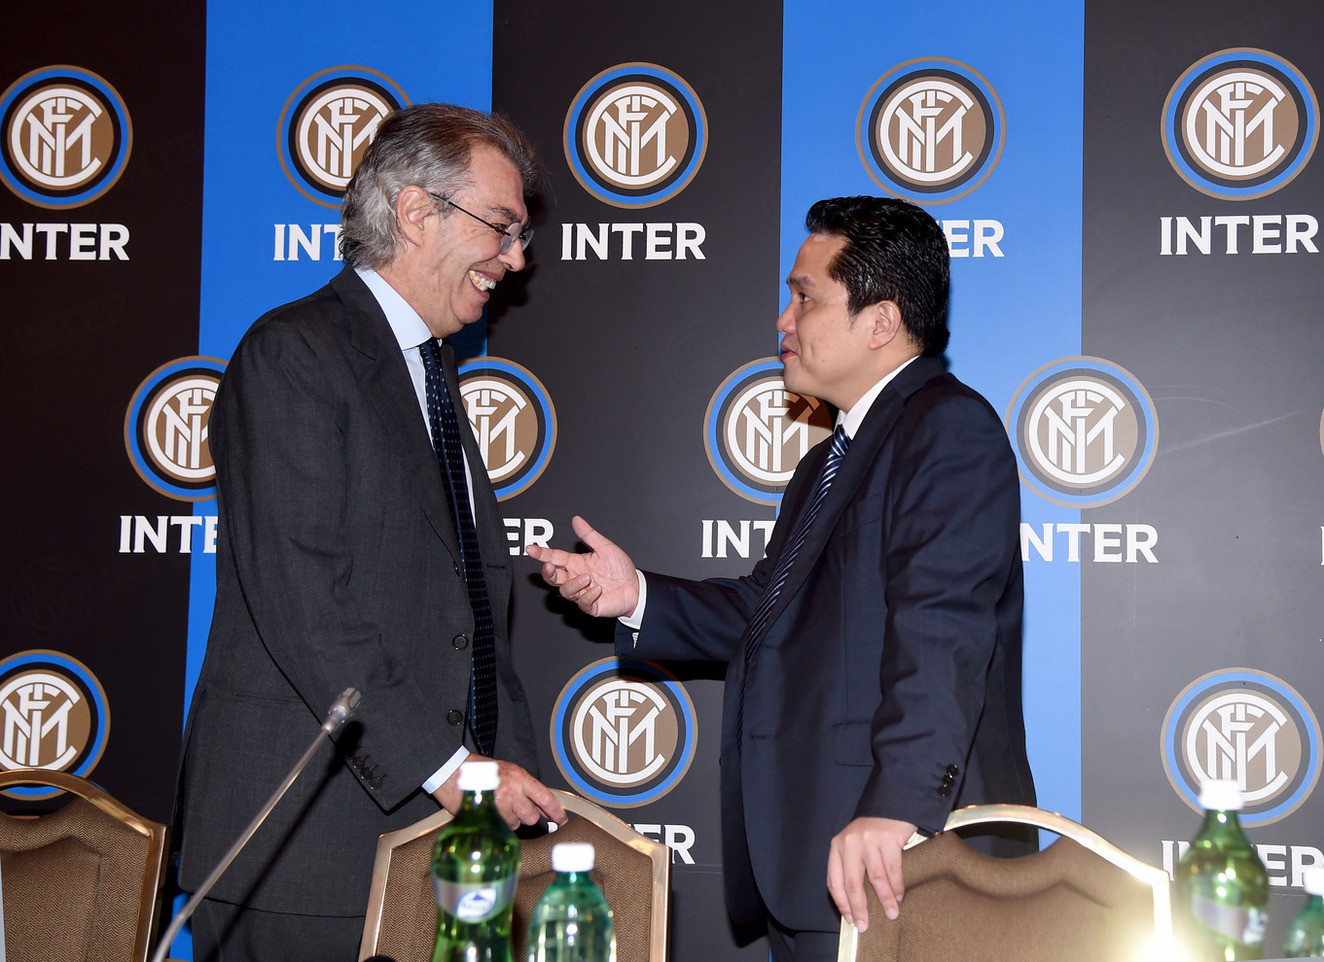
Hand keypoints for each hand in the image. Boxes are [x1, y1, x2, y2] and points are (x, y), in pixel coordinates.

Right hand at [432, 758, 566, 828]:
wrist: (452, 772)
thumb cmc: (477, 770)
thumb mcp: (505, 770)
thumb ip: (522, 785)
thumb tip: (535, 801)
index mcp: (519, 777)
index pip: (546, 797)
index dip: (556, 811)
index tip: (561, 819)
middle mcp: (513, 791)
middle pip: (532, 816)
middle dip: (526, 816)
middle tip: (515, 808)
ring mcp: (501, 806)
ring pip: (517, 824)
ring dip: (511, 820)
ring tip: (498, 807)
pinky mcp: (489, 817)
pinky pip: (502, 827)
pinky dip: (499, 824)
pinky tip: (491, 814)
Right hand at [526, 515, 639, 618]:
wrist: (636, 587)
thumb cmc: (620, 568)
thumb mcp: (606, 547)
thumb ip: (589, 535)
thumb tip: (576, 520)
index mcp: (576, 563)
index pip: (555, 557)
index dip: (542, 553)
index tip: (531, 548)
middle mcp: (576, 578)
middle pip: (553, 577)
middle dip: (547, 572)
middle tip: (549, 566)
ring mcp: (582, 592)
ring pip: (566, 591)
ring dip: (574, 584)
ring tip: (588, 577)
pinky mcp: (590, 605)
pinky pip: (582, 602)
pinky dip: (588, 595)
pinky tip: (597, 589)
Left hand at [827, 817, 918, 931]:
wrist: (891, 804)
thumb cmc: (872, 831)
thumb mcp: (854, 845)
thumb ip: (852, 867)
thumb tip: (856, 904)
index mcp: (837, 847)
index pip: (834, 881)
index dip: (841, 903)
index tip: (850, 919)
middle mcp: (849, 844)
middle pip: (852, 884)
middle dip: (859, 908)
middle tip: (865, 926)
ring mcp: (868, 841)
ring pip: (876, 879)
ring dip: (885, 900)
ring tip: (892, 914)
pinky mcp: (887, 839)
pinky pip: (892, 870)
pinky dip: (897, 886)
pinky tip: (899, 896)